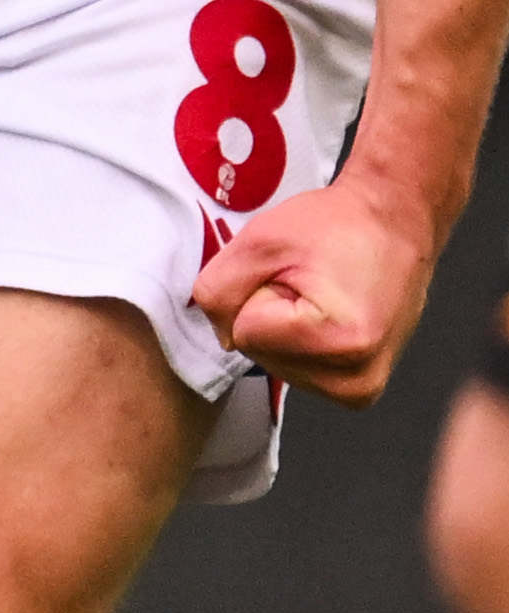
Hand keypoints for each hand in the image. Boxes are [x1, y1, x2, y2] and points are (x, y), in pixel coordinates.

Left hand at [199, 165, 449, 405]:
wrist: (395, 222)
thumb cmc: (337, 226)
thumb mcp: (259, 242)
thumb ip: (217, 292)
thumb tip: (222, 337)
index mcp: (340, 342)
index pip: (243, 331)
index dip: (260, 293)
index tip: (299, 273)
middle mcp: (357, 379)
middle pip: (258, 352)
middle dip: (270, 312)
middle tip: (312, 282)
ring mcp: (360, 389)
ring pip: (273, 361)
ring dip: (284, 327)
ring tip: (324, 295)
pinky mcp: (359, 390)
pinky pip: (294, 368)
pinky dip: (298, 341)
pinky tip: (328, 315)